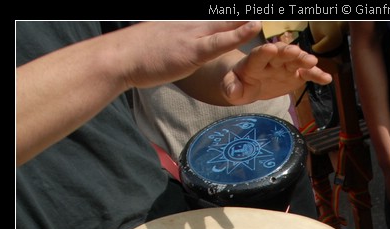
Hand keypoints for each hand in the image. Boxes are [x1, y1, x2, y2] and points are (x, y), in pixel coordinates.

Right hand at [122, 21, 263, 88]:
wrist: (122, 57)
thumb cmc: (137, 55)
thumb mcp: (160, 45)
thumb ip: (176, 44)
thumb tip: (179, 50)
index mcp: (185, 24)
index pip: (214, 18)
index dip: (232, 18)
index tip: (251, 14)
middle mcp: (191, 24)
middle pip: (222, 17)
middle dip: (241, 16)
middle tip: (264, 11)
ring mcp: (192, 35)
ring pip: (226, 24)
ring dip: (246, 20)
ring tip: (266, 15)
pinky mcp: (191, 51)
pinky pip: (219, 42)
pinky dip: (237, 34)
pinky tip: (253, 28)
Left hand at [220, 41, 331, 103]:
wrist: (250, 84)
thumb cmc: (239, 84)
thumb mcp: (231, 88)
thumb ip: (231, 88)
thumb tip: (233, 92)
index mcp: (253, 62)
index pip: (258, 55)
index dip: (264, 52)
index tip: (271, 49)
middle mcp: (271, 60)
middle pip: (280, 55)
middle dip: (287, 52)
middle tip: (295, 51)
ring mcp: (285, 66)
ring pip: (295, 61)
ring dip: (303, 60)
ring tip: (312, 62)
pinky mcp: (295, 75)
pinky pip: (307, 75)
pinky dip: (316, 75)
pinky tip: (326, 79)